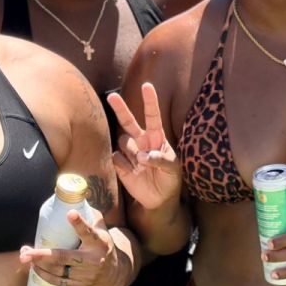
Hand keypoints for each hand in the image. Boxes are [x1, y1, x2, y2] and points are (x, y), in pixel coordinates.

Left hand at [19, 207, 123, 285]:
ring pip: (57, 271)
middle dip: (43, 255)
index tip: (70, 213)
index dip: (79, 223)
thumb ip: (91, 216)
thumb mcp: (103, 231)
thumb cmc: (102, 247)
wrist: (114, 276)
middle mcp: (93, 260)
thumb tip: (76, 198)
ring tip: (25, 256)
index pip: (89, 232)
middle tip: (26, 251)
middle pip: (64, 257)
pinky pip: (58, 282)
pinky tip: (34, 268)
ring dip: (38, 265)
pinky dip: (44, 275)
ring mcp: (85, 276)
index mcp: (99, 243)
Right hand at [108, 84, 180, 210]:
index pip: (153, 116)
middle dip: (121, 109)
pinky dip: (124, 166)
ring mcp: (130, 152)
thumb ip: (161, 160)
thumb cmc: (170, 180)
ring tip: (142, 166)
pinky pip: (117, 158)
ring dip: (132, 152)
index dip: (149, 101)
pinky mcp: (120, 164)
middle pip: (129, 121)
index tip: (147, 86)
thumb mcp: (173, 170)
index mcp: (157, 138)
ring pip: (123, 142)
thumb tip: (143, 155)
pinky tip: (133, 173)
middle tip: (112, 96)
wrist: (159, 199)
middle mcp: (142, 141)